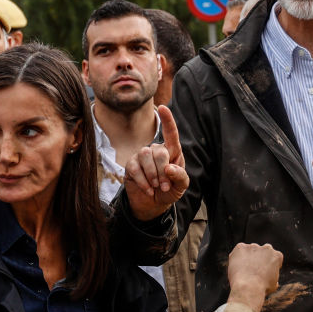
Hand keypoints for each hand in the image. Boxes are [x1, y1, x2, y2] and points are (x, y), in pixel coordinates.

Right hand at [124, 106, 188, 220]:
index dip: (168, 120)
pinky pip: (135, 168)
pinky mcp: (131, 165)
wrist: (153, 204)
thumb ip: (180, 176)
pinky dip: (143, 181)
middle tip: (165, 186)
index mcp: (172, 152)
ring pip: (145, 156)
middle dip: (163, 171)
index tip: (163, 107)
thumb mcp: (181, 186)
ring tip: (156, 187)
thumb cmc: (170, 190)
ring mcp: (142, 156)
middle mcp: (157, 150)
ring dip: (152, 175)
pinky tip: (148, 190)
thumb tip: (170, 168)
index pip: (171, 134)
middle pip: (159, 151)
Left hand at [227, 243, 282, 309]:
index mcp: (277, 256)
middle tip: (252, 270)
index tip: (263, 273)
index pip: (273, 257)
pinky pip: (238, 251)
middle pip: (262, 252)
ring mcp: (253, 246)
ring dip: (247, 258)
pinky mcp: (241, 247)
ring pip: (249, 251)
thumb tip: (273, 280)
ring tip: (243, 271)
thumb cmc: (261, 288)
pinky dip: (237, 257)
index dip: (268, 265)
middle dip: (258, 259)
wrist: (248, 286)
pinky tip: (237, 267)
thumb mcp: (273, 285)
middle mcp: (267, 248)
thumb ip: (273, 277)